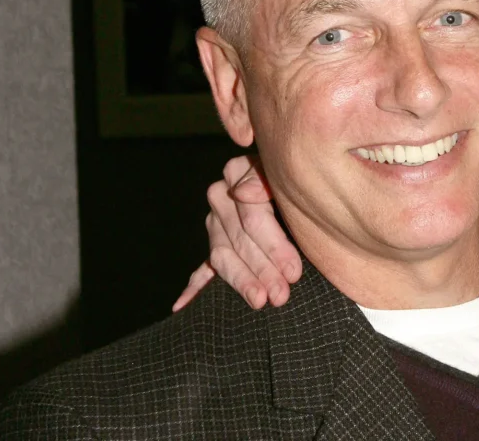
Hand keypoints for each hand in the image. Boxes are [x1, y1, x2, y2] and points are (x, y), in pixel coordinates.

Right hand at [172, 155, 301, 311]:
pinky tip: (181, 305)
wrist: (296, 174)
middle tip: (280, 295)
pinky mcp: (215, 241)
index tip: (293, 271)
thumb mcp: (286, 172)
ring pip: (223, 256)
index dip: (273, 247)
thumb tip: (243, 194)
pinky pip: (202, 266)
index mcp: (236, 173)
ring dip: (241, 281)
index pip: (251, 217)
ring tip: (259, 301)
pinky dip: (194, 286)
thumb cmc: (296, 175)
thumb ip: (264, 180)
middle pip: (239, 240)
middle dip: (262, 270)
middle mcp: (221, 196)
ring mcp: (215, 221)